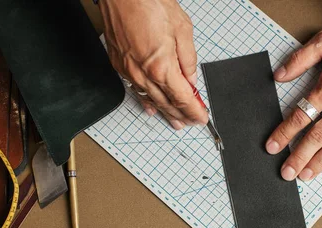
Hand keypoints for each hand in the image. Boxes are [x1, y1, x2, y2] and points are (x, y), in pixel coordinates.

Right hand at [100, 0, 207, 129]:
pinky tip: (152, 108)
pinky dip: (146, 101)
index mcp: (161, 66)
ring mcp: (129, 70)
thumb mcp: (182, 29)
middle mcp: (143, 73)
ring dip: (165, 112)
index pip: (183, 99)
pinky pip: (135, 90)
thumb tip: (191, 78)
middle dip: (181, 115)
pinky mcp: (119, 64)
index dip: (194, 111)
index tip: (201, 118)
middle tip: (191, 122)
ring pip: (151, 100)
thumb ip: (188, 60)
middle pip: (167, 103)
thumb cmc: (148, 2)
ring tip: (176, 122)